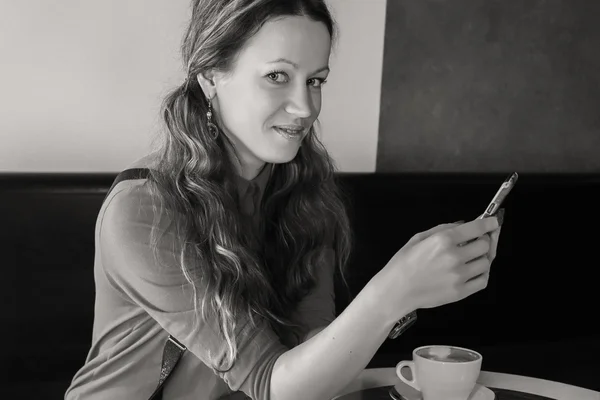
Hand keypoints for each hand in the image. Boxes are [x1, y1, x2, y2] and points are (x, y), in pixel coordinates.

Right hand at [371, 216, 499, 321]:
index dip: (489, 223)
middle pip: (485, 244)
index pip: (477, 228)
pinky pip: (483, 280)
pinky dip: (482, 274)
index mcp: (443, 240)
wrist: (396, 290)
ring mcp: (459, 275)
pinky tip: (473, 270)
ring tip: (472, 257)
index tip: (493, 223)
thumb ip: (444, 228)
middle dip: (483, 240)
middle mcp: (454, 256)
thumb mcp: (419, 237)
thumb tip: (464, 224)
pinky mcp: (461, 292)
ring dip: (482, 258)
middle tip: (477, 241)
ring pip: (486, 262)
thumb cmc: (404, 263)